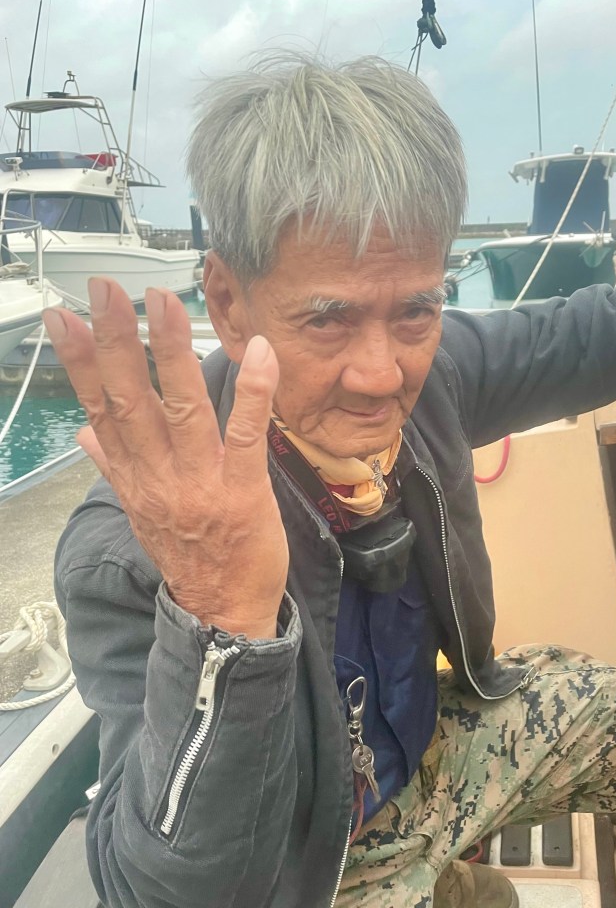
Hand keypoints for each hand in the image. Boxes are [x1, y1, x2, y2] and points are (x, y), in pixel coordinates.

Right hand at [44, 277, 288, 638]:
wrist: (223, 615)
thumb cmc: (189, 557)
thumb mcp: (140, 515)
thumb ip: (115, 468)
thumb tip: (85, 433)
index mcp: (135, 480)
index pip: (101, 413)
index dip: (82, 365)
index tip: (66, 320)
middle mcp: (159, 478)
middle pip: (130, 404)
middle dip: (115, 345)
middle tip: (105, 292)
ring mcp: (201, 484)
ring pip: (181, 411)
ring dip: (170, 354)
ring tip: (161, 303)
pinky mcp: (243, 491)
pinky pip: (244, 435)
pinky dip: (251, 392)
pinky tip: (257, 351)